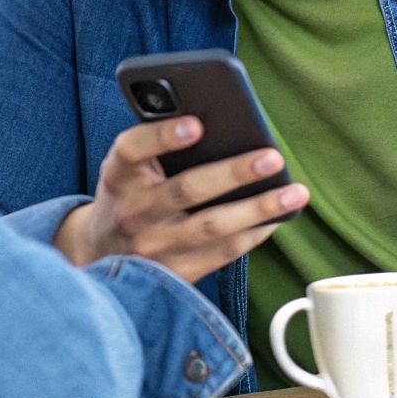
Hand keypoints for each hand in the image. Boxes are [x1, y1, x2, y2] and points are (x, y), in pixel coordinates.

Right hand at [53, 116, 308, 283]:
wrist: (100, 252)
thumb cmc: (129, 193)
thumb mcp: (128, 167)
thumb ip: (158, 146)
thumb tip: (222, 123)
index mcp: (118, 175)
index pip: (132, 149)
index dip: (163, 137)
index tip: (196, 124)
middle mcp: (133, 212)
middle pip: (186, 190)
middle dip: (234, 173)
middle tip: (273, 157)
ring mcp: (154, 248)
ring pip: (212, 227)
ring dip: (259, 209)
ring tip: (296, 193)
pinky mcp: (175, 273)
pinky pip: (222, 253)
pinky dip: (254, 234)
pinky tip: (279, 216)